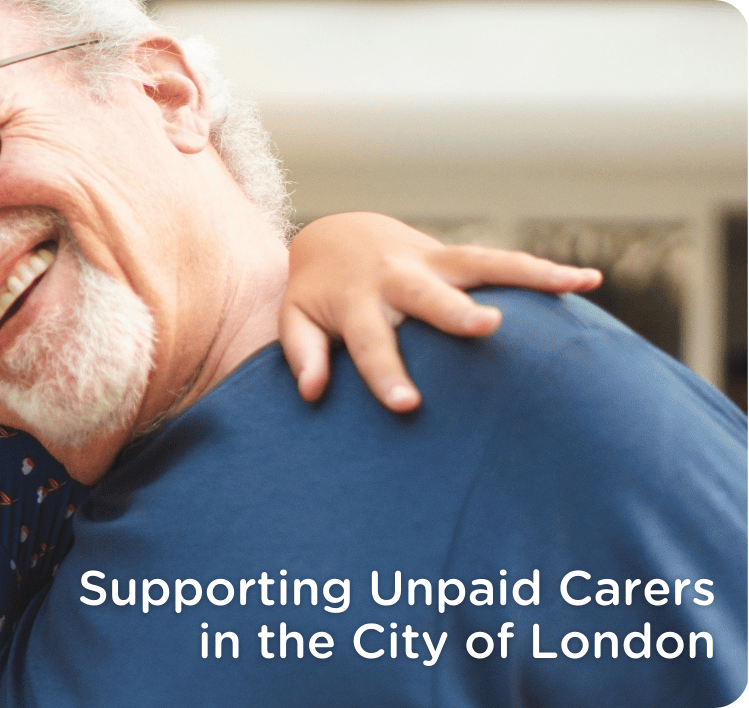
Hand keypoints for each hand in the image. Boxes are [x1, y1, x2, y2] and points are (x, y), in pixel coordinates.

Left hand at [280, 212, 600, 411]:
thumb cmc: (318, 294)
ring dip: (526, 275)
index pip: (371, 345)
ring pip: (481, 265)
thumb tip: (312, 393)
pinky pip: (504, 262)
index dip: (387, 375)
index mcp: (356, 302)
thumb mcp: (296, 320)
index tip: (408, 406)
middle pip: (428, 296)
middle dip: (457, 312)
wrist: (336, 237)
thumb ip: (303, 355)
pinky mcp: (456, 257)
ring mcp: (432, 262)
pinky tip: (589, 282)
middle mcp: (397, 279)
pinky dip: (545, 269)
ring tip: (574, 286)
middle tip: (486, 328)